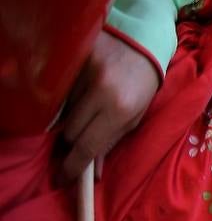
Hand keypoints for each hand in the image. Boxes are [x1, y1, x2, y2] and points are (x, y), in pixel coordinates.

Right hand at [58, 31, 159, 182]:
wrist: (142, 44)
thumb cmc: (142, 86)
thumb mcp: (134, 117)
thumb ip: (111, 142)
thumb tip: (94, 173)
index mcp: (120, 110)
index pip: (87, 146)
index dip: (74, 165)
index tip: (65, 176)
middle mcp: (100, 92)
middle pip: (69, 132)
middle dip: (72, 141)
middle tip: (78, 139)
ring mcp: (85, 74)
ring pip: (62, 112)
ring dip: (70, 118)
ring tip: (86, 109)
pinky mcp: (75, 60)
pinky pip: (60, 91)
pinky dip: (66, 98)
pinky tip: (80, 93)